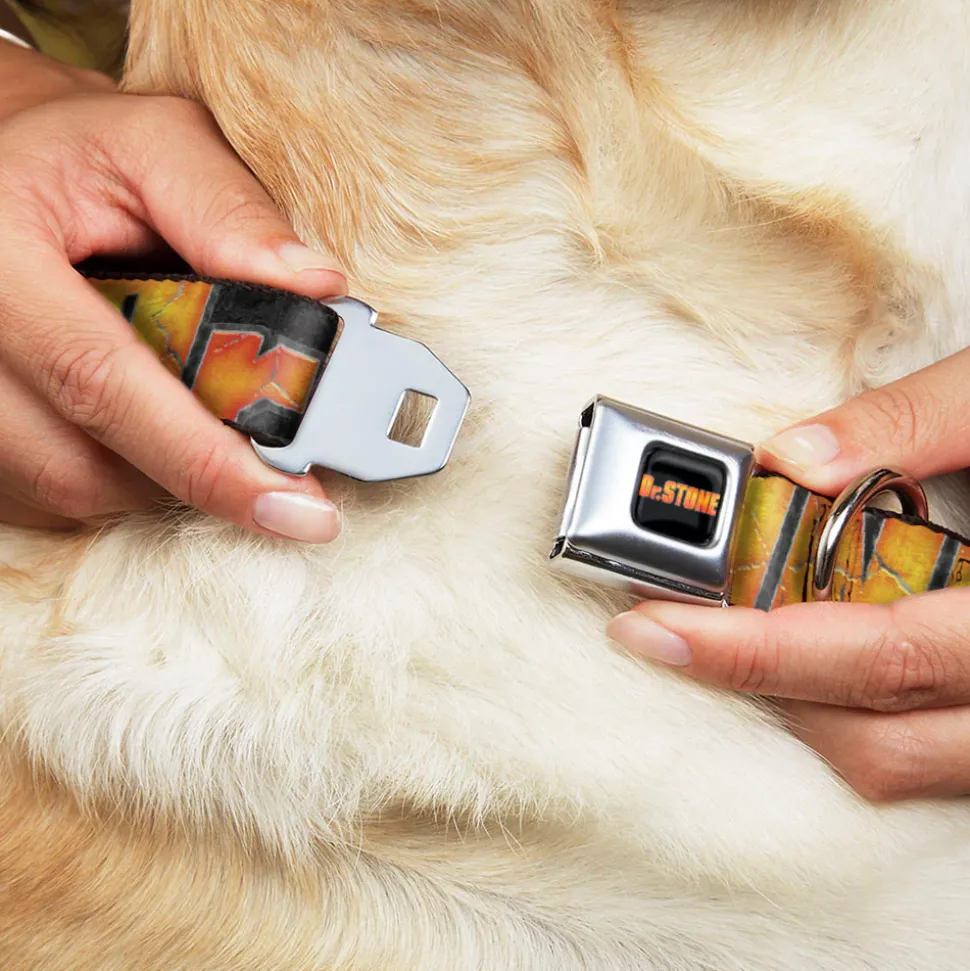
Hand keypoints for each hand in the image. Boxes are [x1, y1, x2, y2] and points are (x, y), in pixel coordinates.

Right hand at [0, 43, 345, 540]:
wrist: (5, 175)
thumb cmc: (79, 156)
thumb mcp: (153, 145)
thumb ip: (229, 210)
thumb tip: (316, 288)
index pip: (102, 382)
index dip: (206, 458)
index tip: (297, 506)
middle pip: (86, 464)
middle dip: (202, 477)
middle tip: (286, 479)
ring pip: (76, 488)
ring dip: (166, 475)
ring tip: (213, 423)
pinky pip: (56, 494)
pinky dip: (127, 474)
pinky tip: (158, 427)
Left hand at [608, 347, 969, 801]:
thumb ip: (913, 421)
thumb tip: (792, 457)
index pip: (879, 654)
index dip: (755, 649)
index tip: (655, 625)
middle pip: (876, 736)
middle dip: (755, 685)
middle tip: (666, 627)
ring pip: (901, 764)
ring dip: (802, 709)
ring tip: (730, 639)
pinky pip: (931, 757)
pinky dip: (858, 717)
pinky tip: (812, 658)